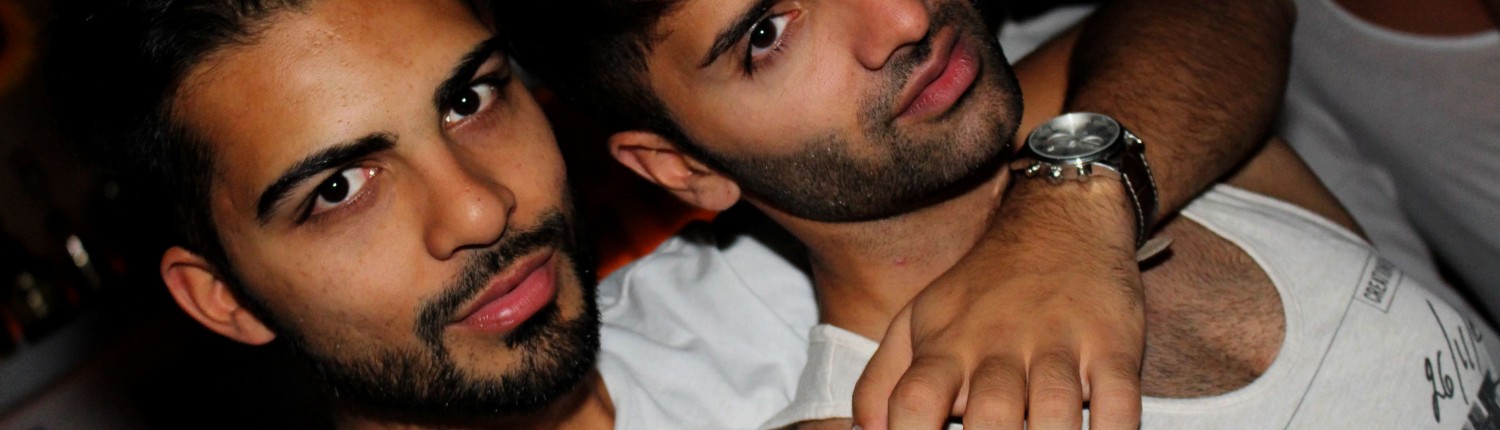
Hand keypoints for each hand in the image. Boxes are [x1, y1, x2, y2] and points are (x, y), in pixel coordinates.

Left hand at [851, 181, 1146, 429]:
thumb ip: (882, 383)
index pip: (914, 403)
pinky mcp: (1112, 344)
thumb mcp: (917, 323)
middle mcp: (998, 347)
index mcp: (946, 348)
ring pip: (1056, 413)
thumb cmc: (981, 291)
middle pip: (990, 418)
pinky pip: (1120, 400)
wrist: (1059, 221)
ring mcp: (1057, 345)